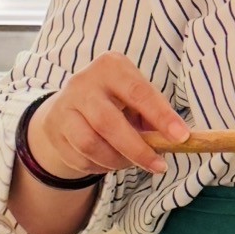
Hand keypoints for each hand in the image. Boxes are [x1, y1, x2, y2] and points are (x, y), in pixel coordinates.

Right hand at [25, 55, 187, 180]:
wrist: (70, 104)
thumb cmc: (115, 100)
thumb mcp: (135, 97)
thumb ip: (152, 115)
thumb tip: (175, 140)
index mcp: (111, 67)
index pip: (139, 92)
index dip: (162, 116)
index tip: (181, 137)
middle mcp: (84, 82)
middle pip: (110, 123)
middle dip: (138, 150)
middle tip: (160, 166)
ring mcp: (64, 105)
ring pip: (91, 144)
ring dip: (117, 161)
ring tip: (131, 162)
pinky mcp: (53, 128)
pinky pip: (79, 157)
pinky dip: (99, 166)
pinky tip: (110, 161)